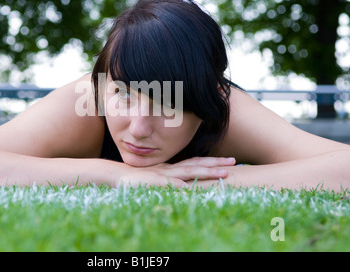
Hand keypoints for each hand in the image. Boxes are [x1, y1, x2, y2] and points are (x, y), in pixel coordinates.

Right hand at [117, 157, 235, 187]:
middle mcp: (171, 170)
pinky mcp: (156, 182)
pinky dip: (185, 186)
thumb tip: (181, 185)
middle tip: (234, 162)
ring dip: (208, 172)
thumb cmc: (135, 179)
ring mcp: (164, 175)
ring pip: (190, 172)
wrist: (116, 176)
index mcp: (172, 168)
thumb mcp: (154, 177)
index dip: (211, 161)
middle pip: (197, 165)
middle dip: (216, 164)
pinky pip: (173, 184)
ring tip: (224, 173)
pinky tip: (195, 189)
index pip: (195, 162)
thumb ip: (167, 179)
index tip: (227, 161)